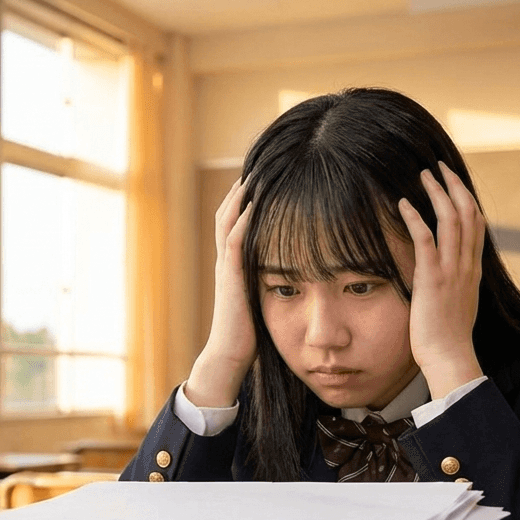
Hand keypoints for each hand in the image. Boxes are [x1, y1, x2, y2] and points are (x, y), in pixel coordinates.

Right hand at [186, 177, 255, 407]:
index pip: (235, 222)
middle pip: (228, 213)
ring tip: (254, 173)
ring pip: (228, 221)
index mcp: (233, 265)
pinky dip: (243, 220)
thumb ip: (272, 280)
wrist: (229, 356)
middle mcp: (226, 261)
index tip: (260, 177)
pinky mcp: (231, 278)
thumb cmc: (249, 333)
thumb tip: (293, 272)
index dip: (245, 199)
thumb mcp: (262, 298)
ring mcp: (226, 268)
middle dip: (241, 188)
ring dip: (240, 196)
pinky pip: (235, 241)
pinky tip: (255, 203)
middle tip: (256, 164)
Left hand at [398, 162, 484, 398]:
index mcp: (473, 271)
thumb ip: (454, 287)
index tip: (454, 183)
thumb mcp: (457, 306)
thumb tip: (446, 280)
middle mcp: (467, 265)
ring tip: (423, 174)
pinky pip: (425, 239)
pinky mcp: (432, 279)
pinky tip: (404, 203)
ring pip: (450, 219)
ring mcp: (451, 270)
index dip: (466, 199)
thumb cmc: (448, 340)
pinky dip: (415, 218)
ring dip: (437, 193)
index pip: (476, 225)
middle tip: (439, 167)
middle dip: (453, 185)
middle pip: (468, 213)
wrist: (450, 358)